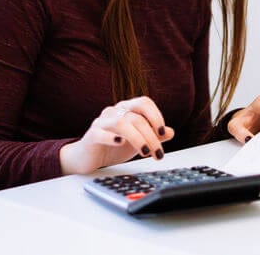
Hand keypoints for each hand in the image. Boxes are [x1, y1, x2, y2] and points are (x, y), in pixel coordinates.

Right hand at [59, 96, 174, 174]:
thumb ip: (153, 135)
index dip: (155, 115)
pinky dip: (112, 137)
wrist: (88, 158)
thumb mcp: (138, 141)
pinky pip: (101, 132)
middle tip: (158, 153)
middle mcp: (114, 112)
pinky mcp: (92, 135)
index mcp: (127, 109)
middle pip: (136, 117)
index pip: (144, 102)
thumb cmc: (113, 146)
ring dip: (137, 138)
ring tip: (145, 152)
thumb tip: (171, 132)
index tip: (162, 132)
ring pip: (122, 123)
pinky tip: (120, 143)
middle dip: (151, 136)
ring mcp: (102, 122)